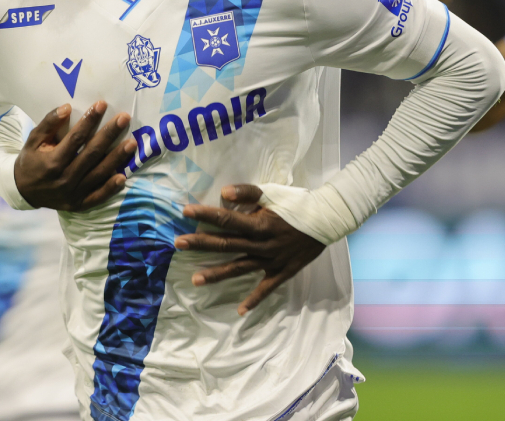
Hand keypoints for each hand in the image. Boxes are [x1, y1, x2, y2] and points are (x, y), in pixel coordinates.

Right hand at [14, 101, 135, 210]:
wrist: (24, 191)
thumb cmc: (31, 160)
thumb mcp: (33, 140)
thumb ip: (49, 123)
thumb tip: (67, 107)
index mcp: (53, 161)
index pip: (76, 138)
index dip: (90, 121)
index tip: (102, 105)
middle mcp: (64, 178)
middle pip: (92, 154)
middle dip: (109, 134)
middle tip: (124, 118)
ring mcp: (73, 193)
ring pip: (99, 174)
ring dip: (117, 158)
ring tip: (132, 143)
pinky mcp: (79, 204)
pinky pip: (98, 196)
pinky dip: (111, 188)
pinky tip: (124, 176)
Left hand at [176, 184, 325, 315]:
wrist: (326, 220)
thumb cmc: (296, 204)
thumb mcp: (272, 193)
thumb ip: (248, 192)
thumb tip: (223, 192)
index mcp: (259, 223)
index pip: (227, 218)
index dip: (205, 215)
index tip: (185, 212)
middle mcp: (262, 244)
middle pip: (226, 244)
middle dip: (201, 243)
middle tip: (178, 243)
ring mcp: (271, 260)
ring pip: (239, 268)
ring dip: (217, 274)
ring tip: (195, 280)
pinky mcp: (281, 272)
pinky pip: (266, 289)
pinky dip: (254, 300)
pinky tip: (240, 311)